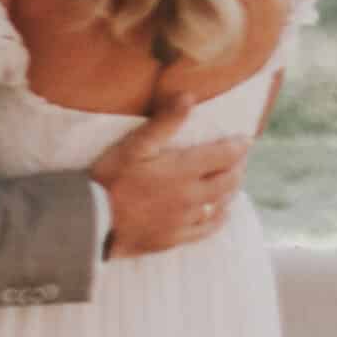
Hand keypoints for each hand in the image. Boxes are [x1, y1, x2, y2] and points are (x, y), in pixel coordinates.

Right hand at [87, 99, 251, 258]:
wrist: (90, 222)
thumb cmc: (110, 179)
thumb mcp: (135, 145)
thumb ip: (165, 122)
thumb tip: (189, 96)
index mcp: (183, 170)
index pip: (224, 156)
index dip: (239, 147)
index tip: (246, 140)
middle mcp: (191, 196)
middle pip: (228, 181)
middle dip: (238, 167)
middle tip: (240, 159)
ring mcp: (184, 220)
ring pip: (221, 205)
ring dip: (231, 191)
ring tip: (233, 181)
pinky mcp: (175, 239)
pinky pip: (207, 229)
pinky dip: (219, 218)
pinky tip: (220, 213)